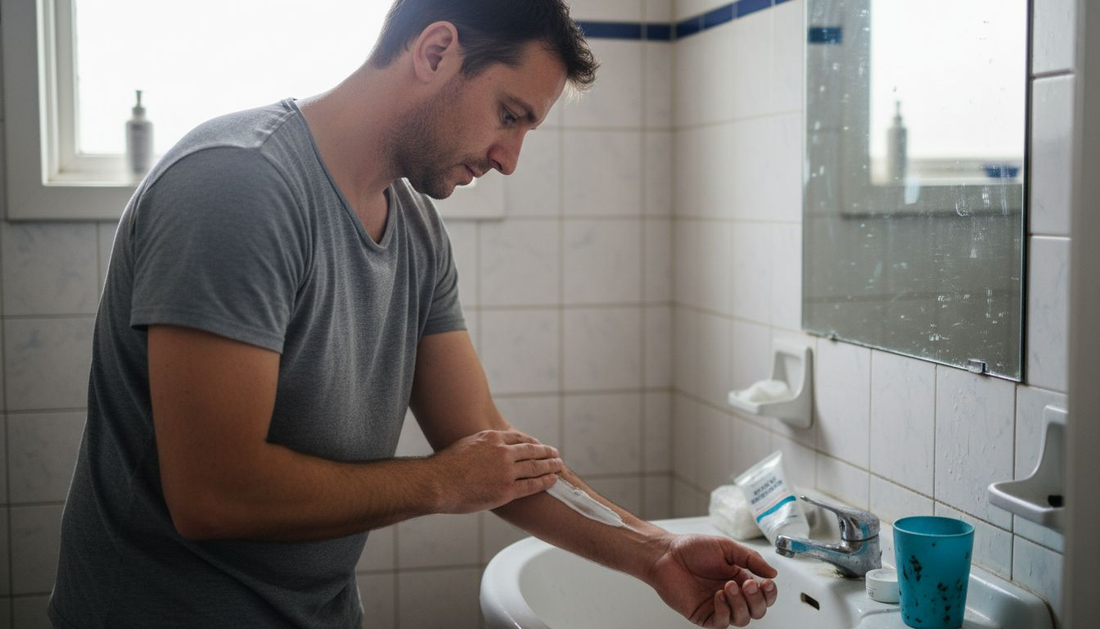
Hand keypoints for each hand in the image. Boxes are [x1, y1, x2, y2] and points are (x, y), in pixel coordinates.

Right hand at [429, 430, 562, 513]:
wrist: (438, 483)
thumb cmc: (446, 467)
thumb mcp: (466, 445)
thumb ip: (482, 446)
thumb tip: (488, 450)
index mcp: (492, 438)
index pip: (519, 438)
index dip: (532, 442)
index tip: (539, 445)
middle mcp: (502, 452)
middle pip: (531, 450)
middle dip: (545, 452)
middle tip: (555, 453)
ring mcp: (506, 471)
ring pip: (535, 466)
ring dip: (550, 465)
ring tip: (559, 465)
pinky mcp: (507, 490)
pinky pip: (532, 485)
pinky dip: (545, 481)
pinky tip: (553, 479)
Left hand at [646, 534, 778, 627]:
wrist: (665, 554)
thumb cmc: (691, 548)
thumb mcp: (726, 547)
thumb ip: (750, 559)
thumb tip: (773, 573)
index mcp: (740, 579)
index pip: (764, 595)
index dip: (769, 593)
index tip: (766, 583)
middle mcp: (731, 595)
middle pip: (757, 610)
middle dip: (757, 600)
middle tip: (749, 585)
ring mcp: (718, 607)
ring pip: (742, 619)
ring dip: (740, 604)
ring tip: (728, 586)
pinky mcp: (703, 615)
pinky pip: (722, 623)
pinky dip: (724, 611)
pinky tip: (718, 596)